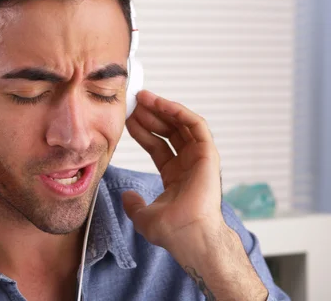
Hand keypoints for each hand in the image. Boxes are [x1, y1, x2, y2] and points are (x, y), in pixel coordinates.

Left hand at [122, 90, 223, 249]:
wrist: (189, 236)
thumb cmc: (173, 232)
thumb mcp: (143, 216)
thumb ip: (134, 205)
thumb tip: (127, 197)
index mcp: (176, 176)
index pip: (158, 146)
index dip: (143, 131)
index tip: (128, 118)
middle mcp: (188, 165)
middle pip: (169, 132)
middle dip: (151, 116)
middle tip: (133, 102)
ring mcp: (199, 159)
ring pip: (181, 125)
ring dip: (163, 109)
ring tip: (143, 98)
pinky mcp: (208, 155)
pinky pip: (196, 126)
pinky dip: (179, 112)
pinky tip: (161, 104)